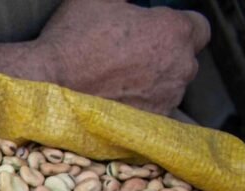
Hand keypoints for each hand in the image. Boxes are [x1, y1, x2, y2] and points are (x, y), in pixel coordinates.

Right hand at [39, 0, 210, 113]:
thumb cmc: (70, 41)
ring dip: (152, 84)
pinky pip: (154, 113)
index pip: (199, 28)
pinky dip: (140, 108)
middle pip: (184, 60)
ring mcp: (166, 100)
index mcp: (173, 31)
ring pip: (170, 89)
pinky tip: (116, 101)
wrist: (45, 88)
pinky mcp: (148, 125)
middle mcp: (179, 68)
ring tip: (117, 82)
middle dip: (164, 57)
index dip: (177, 29)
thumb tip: (126, 3)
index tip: (156, 33)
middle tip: (130, 57)